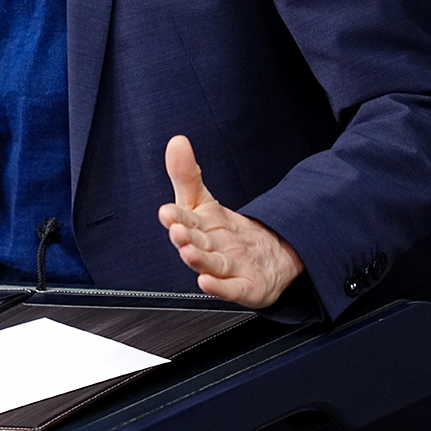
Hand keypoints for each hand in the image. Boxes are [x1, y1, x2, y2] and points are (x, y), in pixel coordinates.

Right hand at [156, 135, 303, 307]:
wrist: (263, 258)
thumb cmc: (224, 233)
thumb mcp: (203, 201)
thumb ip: (187, 175)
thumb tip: (177, 142)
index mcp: (196, 227)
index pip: (183, 218)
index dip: (175, 216)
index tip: (166, 212)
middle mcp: (207, 250)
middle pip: (194, 243)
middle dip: (184, 238)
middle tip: (177, 230)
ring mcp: (225, 270)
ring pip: (209, 265)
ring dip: (197, 260)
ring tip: (188, 252)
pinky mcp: (244, 287)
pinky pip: (231, 289)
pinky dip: (218, 287)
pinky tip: (206, 282)